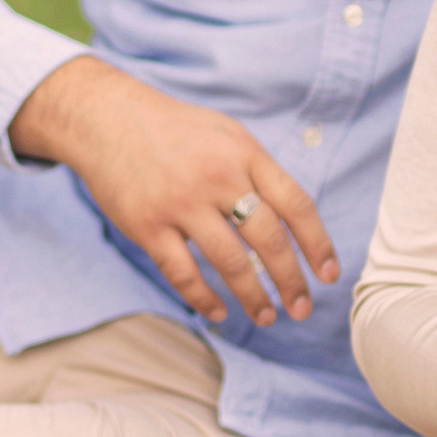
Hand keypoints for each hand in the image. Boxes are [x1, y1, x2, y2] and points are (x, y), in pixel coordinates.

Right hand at [7, 55, 335, 326]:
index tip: (329, 275)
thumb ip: (257, 171)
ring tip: (266, 318)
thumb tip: (290, 220)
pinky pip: (182, 273)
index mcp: (243, 154)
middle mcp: (217, 177)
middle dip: (292, 281)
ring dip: (253, 297)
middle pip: (268, 240)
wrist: (107, 119)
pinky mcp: (147, 225)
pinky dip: (204, 299)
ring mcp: (180, 203)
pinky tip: (219, 312)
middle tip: (302, 309)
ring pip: (229, 262)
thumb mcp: (226, 134)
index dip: (318, 243)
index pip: (294, 204)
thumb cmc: (174, 129)